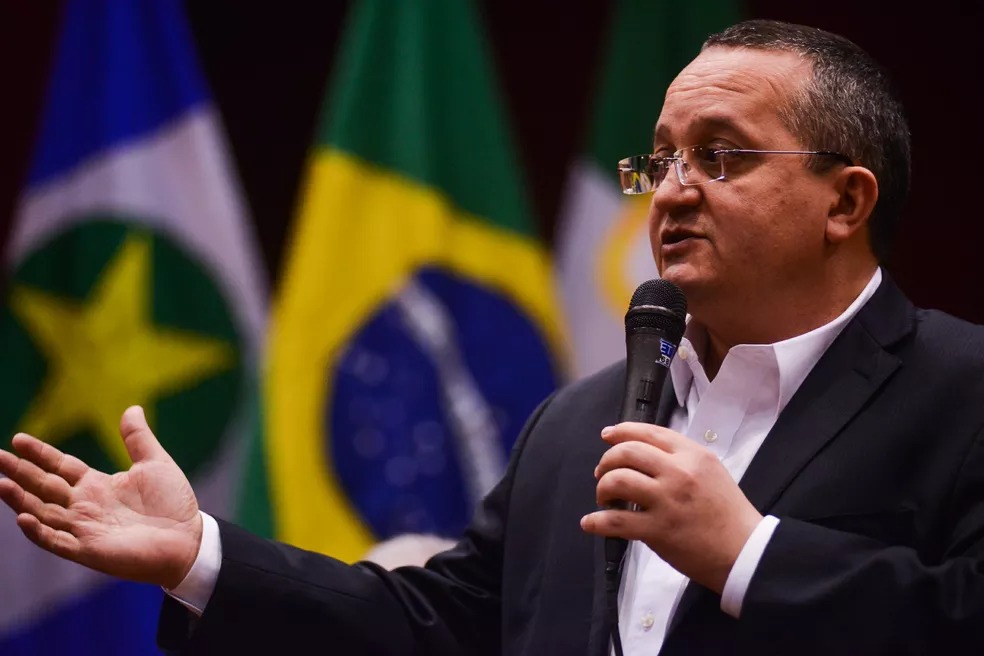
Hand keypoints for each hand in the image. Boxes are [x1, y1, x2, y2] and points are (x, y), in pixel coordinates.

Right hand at [0, 405, 201, 588]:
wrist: (189, 539)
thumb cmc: (173, 503)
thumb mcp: (155, 463)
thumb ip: (137, 438)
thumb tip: (131, 408)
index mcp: (97, 485)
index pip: (60, 466)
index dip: (39, 453)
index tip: (17, 438)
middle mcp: (84, 505)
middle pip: (44, 486)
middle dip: (19, 472)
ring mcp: (84, 528)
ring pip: (43, 512)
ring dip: (21, 500)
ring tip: (1, 484)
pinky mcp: (89, 549)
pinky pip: (57, 540)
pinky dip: (39, 531)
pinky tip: (24, 517)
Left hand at [580, 422, 762, 593]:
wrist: (745, 551)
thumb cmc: (728, 513)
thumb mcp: (711, 471)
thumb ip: (681, 458)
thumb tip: (645, 453)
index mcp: (693, 455)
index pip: (649, 432)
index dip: (621, 431)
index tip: (606, 435)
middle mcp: (678, 472)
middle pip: (627, 452)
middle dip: (606, 460)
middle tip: (602, 473)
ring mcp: (667, 501)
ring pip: (617, 480)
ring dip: (602, 487)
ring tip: (604, 498)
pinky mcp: (658, 530)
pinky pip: (615, 521)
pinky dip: (596, 521)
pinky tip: (590, 523)